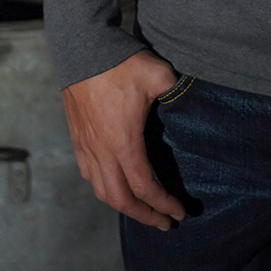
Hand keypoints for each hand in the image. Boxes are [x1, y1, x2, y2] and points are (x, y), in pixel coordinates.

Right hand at [62, 49, 185, 228]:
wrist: (82, 48)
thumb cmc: (121, 63)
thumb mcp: (158, 74)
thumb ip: (178, 91)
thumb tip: (192, 98)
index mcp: (124, 143)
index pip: (145, 187)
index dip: (164, 204)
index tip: (179, 212)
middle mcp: (103, 152)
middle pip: (121, 200)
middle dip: (144, 216)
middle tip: (163, 222)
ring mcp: (87, 146)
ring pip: (101, 191)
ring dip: (122, 206)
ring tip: (141, 210)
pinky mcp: (78, 137)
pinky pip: (88, 174)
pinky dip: (103, 188)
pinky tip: (113, 185)